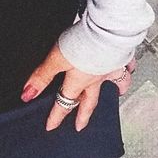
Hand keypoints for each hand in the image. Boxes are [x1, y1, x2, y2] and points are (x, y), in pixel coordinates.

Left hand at [21, 42, 136, 131]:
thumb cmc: (83, 43)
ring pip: (115, 83)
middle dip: (83, 114)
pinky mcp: (122, 54)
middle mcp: (96, 78)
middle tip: (81, 126)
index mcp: (79, 81)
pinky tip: (131, 66)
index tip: (51, 127)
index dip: (56, 116)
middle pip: (90, 100)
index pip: (65, 102)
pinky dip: (129, 67)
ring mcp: (111, 67)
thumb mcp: (55, 59)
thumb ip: (41, 77)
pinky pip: (127, 64)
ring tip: (118, 94)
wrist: (108, 30)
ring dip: (116, 90)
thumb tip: (27, 96)